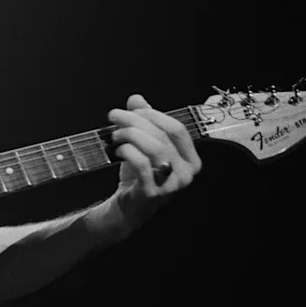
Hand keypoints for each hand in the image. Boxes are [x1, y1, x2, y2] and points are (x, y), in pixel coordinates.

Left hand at [105, 93, 202, 235]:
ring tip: (114, 134)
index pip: (177, 129)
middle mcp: (187, 173)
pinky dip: (127, 151)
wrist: (129, 207)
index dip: (153, 115)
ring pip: (154, 148)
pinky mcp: (154, 193)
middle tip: (114, 116)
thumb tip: (137, 99)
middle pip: (162, 136)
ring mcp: (172, 185)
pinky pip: (141, 164)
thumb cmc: (139, 175)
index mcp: (191, 160)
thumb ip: (144, 122)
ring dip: (130, 135)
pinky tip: (117, 149)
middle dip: (135, 121)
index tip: (132, 109)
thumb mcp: (144, 146)